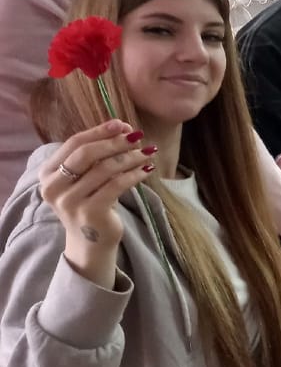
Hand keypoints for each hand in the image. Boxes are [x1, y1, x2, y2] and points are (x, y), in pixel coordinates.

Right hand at [39, 122, 150, 285]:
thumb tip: (124, 127)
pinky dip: (135, 174)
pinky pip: (117, 185)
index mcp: (47, 174)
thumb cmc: (90, 202)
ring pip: (105, 169)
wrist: (89, 242)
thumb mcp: (85, 177)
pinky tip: (147, 169)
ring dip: (130, 157)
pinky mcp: (89, 213)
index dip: (99, 131)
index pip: (74, 144)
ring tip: (148, 152)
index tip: (122, 124)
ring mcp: (69, 202)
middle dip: (115, 142)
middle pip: (87, 154)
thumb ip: (97, 154)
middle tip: (138, 137)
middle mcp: (53, 188)